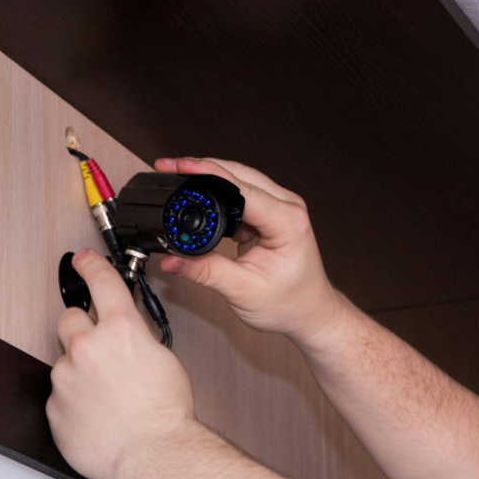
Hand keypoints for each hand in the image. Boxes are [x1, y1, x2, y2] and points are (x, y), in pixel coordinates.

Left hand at [47, 249, 196, 478]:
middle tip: (100, 348)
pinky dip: (75, 401)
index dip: (90, 265)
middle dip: (82, 328)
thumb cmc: (165, 413)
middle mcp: (87, 347)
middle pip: (69, 318)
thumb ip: (136, 339)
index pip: (101, 282)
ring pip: (65, 361)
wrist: (152, 454)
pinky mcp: (54, 406)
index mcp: (121, 330)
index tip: (82, 259)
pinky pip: (60, 395)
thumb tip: (125, 335)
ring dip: (80, 371)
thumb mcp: (163, 359)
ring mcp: (65, 377)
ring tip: (108, 396)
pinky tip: (98, 414)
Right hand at [154, 157, 344, 342]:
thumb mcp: (243, 291)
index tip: (181, 166)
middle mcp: (288, 208)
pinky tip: (199, 199)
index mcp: (288, 222)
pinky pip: (240, 195)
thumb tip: (172, 260)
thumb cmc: (290, 303)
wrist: (309, 312)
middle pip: (240, 175)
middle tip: (169, 167)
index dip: (208, 174)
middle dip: (202, 168)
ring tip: (178, 179)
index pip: (243, 190)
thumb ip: (205, 272)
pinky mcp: (270, 214)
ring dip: (209, 179)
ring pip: (240, 181)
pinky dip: (217, 195)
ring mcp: (280, 208)